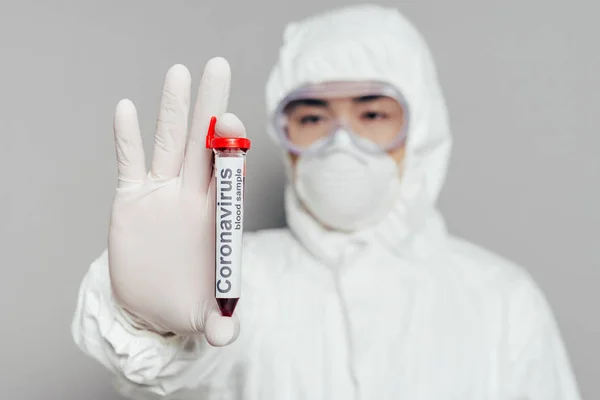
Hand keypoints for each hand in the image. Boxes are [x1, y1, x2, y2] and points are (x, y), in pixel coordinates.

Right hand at [107, 58, 245, 345]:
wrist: (154, 303)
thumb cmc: (187, 301)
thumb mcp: (203, 314)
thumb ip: (217, 322)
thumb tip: (227, 335)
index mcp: (215, 218)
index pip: (228, 176)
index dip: (231, 150)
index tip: (232, 123)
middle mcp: (191, 197)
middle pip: (203, 145)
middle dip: (210, 108)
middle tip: (216, 67)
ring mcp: (162, 194)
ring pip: (169, 144)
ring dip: (172, 110)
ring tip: (178, 72)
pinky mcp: (131, 201)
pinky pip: (129, 163)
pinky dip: (126, 138)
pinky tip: (124, 109)